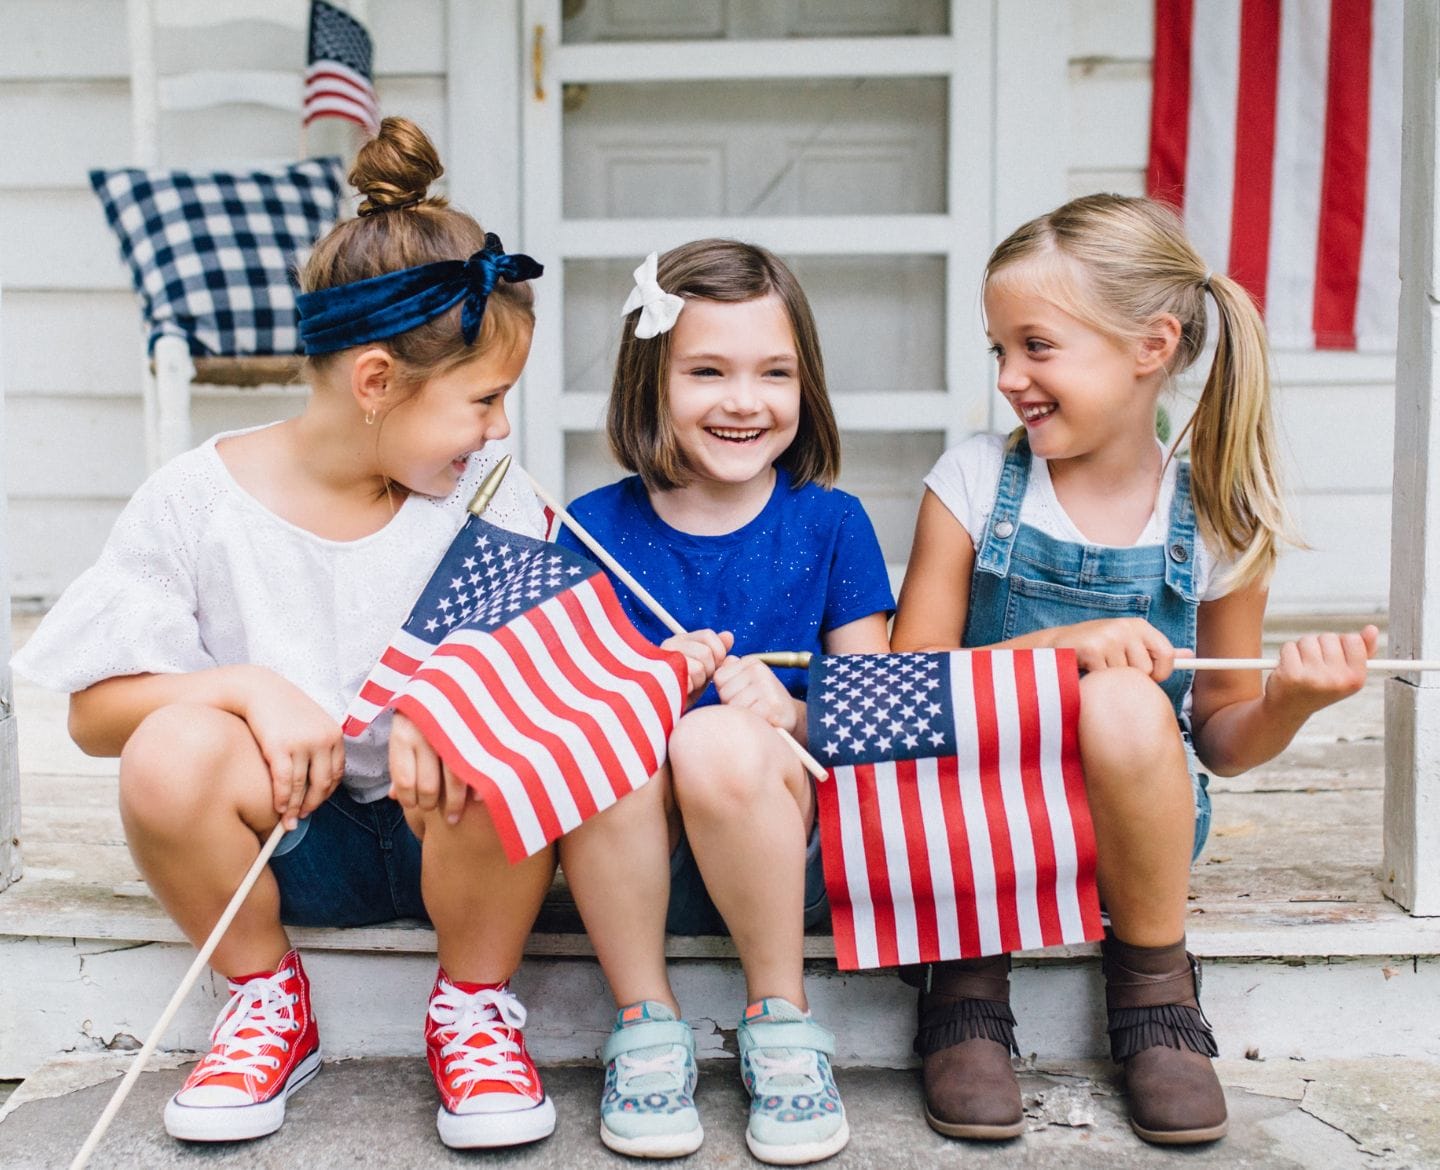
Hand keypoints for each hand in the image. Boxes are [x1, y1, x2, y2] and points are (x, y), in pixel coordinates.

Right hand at [237, 670, 345, 829]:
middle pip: (323, 783)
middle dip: (312, 805)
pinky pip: (284, 782)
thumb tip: (316, 779)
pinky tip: (277, 808)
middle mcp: (323, 739)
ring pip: (302, 786)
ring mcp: (302, 743)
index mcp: (334, 734)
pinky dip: (281, 799)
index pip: (337, 773)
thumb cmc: (282, 708)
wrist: (257, 689)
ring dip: (294, 807)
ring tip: (287, 820)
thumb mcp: (310, 723)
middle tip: (301, 817)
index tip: (316, 803)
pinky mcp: (280, 747)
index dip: (326, 793)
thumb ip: (318, 745)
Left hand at [388, 711, 474, 823]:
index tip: (416, 808)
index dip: (409, 801)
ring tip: (455, 815)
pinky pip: (476, 764)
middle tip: (438, 814)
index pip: (404, 781)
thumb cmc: (424, 708)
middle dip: (432, 805)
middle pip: (428, 786)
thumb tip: (395, 797)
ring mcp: (452, 730)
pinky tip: (477, 797)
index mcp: (403, 734)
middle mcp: (426, 733)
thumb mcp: (405, 730)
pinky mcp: (474, 728)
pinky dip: (477, 784)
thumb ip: (402, 763)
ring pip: (454, 779)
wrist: (451, 671)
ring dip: (455, 803)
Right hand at [661, 629, 733, 701]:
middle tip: (698, 678)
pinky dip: (690, 690)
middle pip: (706, 652)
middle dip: (709, 670)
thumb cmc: (688, 686)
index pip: (709, 635)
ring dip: (699, 681)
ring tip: (690, 685)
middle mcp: (670, 644)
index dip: (718, 652)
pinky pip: (688, 682)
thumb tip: (729, 636)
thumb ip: (718, 651)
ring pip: (698, 668)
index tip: (712, 666)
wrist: (667, 708)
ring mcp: (663, 660)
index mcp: (681, 639)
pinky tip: (682, 691)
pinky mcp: (661, 677)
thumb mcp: (707, 667)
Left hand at [713, 654, 801, 732]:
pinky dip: (752, 722)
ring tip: (756, 712)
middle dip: (733, 704)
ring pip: (734, 706)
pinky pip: (746, 717)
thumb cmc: (760, 699)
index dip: (726, 691)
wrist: (788, 715)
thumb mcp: (745, 681)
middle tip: (751, 705)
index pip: (719, 678)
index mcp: (751, 662)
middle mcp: (759, 670)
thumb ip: (729, 670)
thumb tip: (723, 659)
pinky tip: (761, 719)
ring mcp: (766, 687)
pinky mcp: (772, 706)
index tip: (742, 693)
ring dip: (742, 715)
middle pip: (725, 693)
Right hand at [1052, 618, 1184, 682]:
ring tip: (1099, 667)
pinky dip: (1098, 681)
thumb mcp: (1130, 644)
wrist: (1057, 645)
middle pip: (1146, 670)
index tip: (1151, 676)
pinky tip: (1088, 669)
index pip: (1167, 654)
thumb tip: (1189, 656)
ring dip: (1113, 679)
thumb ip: (1157, 651)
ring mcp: (1108, 637)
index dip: (1161, 671)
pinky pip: (1107, 679)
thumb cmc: (1098, 648)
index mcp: (1139, 625)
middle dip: (1132, 678)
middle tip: (1115, 668)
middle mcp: (1125, 627)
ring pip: (1126, 677)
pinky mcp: (1092, 649)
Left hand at [1263, 625, 1378, 719]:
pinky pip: (1289, 646)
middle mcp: (1337, 680)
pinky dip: (1287, 653)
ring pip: (1308, 640)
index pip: (1353, 639)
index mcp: (1356, 678)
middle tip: (1315, 666)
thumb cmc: (1319, 686)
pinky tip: (1289, 668)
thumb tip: (1372, 629)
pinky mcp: (1291, 675)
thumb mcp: (1345, 673)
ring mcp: (1314, 677)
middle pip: (1329, 637)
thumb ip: (1362, 651)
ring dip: (1302, 648)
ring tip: (1302, 666)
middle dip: (1319, 645)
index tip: (1334, 657)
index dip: (1340, 643)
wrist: (1289, 709)